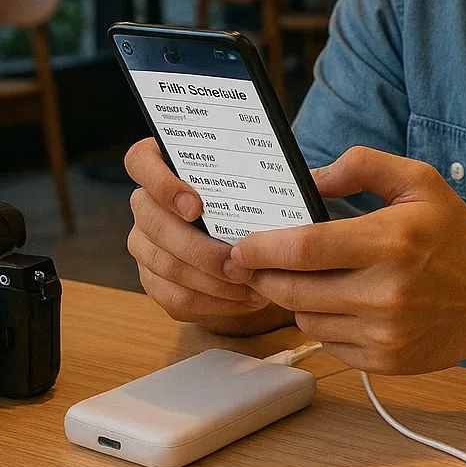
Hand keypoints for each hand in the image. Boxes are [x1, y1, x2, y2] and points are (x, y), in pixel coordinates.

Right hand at [124, 138, 294, 334]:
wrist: (245, 234)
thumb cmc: (253, 199)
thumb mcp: (263, 178)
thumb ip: (279, 173)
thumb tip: (325, 179)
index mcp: (162, 165)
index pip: (139, 162)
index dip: (162, 184)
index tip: (197, 206)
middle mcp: (145, 205)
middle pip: (153, 225)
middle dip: (200, 249)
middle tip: (241, 263)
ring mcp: (145, 245)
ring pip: (165, 267)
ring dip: (211, 282)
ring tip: (253, 285)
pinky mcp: (155, 281)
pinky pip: (175, 300)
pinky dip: (214, 304)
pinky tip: (246, 300)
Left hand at [225, 146, 465, 373]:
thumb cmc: (455, 238)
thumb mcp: (419, 182)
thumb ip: (364, 166)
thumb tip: (312, 177)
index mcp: (390, 241)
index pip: (305, 247)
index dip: (263, 247)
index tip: (241, 244)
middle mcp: (385, 291)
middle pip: (294, 289)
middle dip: (264, 275)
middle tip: (251, 262)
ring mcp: (384, 332)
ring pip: (305, 319)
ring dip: (293, 300)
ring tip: (303, 279)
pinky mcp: (384, 361)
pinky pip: (328, 343)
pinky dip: (322, 324)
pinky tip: (337, 304)